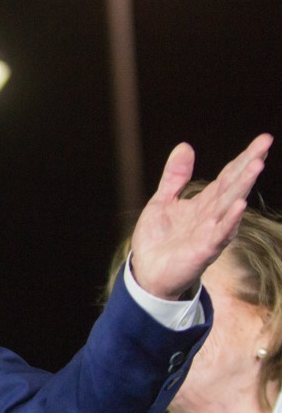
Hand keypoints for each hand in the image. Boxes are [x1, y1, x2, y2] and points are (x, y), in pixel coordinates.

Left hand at [129, 133, 272, 299]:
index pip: (228, 176)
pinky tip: (240, 205)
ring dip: (243, 186)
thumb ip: (175, 177)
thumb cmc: (158, 239)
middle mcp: (212, 216)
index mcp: (204, 203)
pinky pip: (219, 233)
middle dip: (249, 165)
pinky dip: (229, 219)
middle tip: (265, 144)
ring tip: (256, 165)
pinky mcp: (203, 250)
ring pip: (230, 206)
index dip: (244, 158)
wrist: (146, 273)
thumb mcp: (163, 201)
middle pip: (233, 186)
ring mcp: (210, 233)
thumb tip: (186, 146)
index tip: (263, 139)